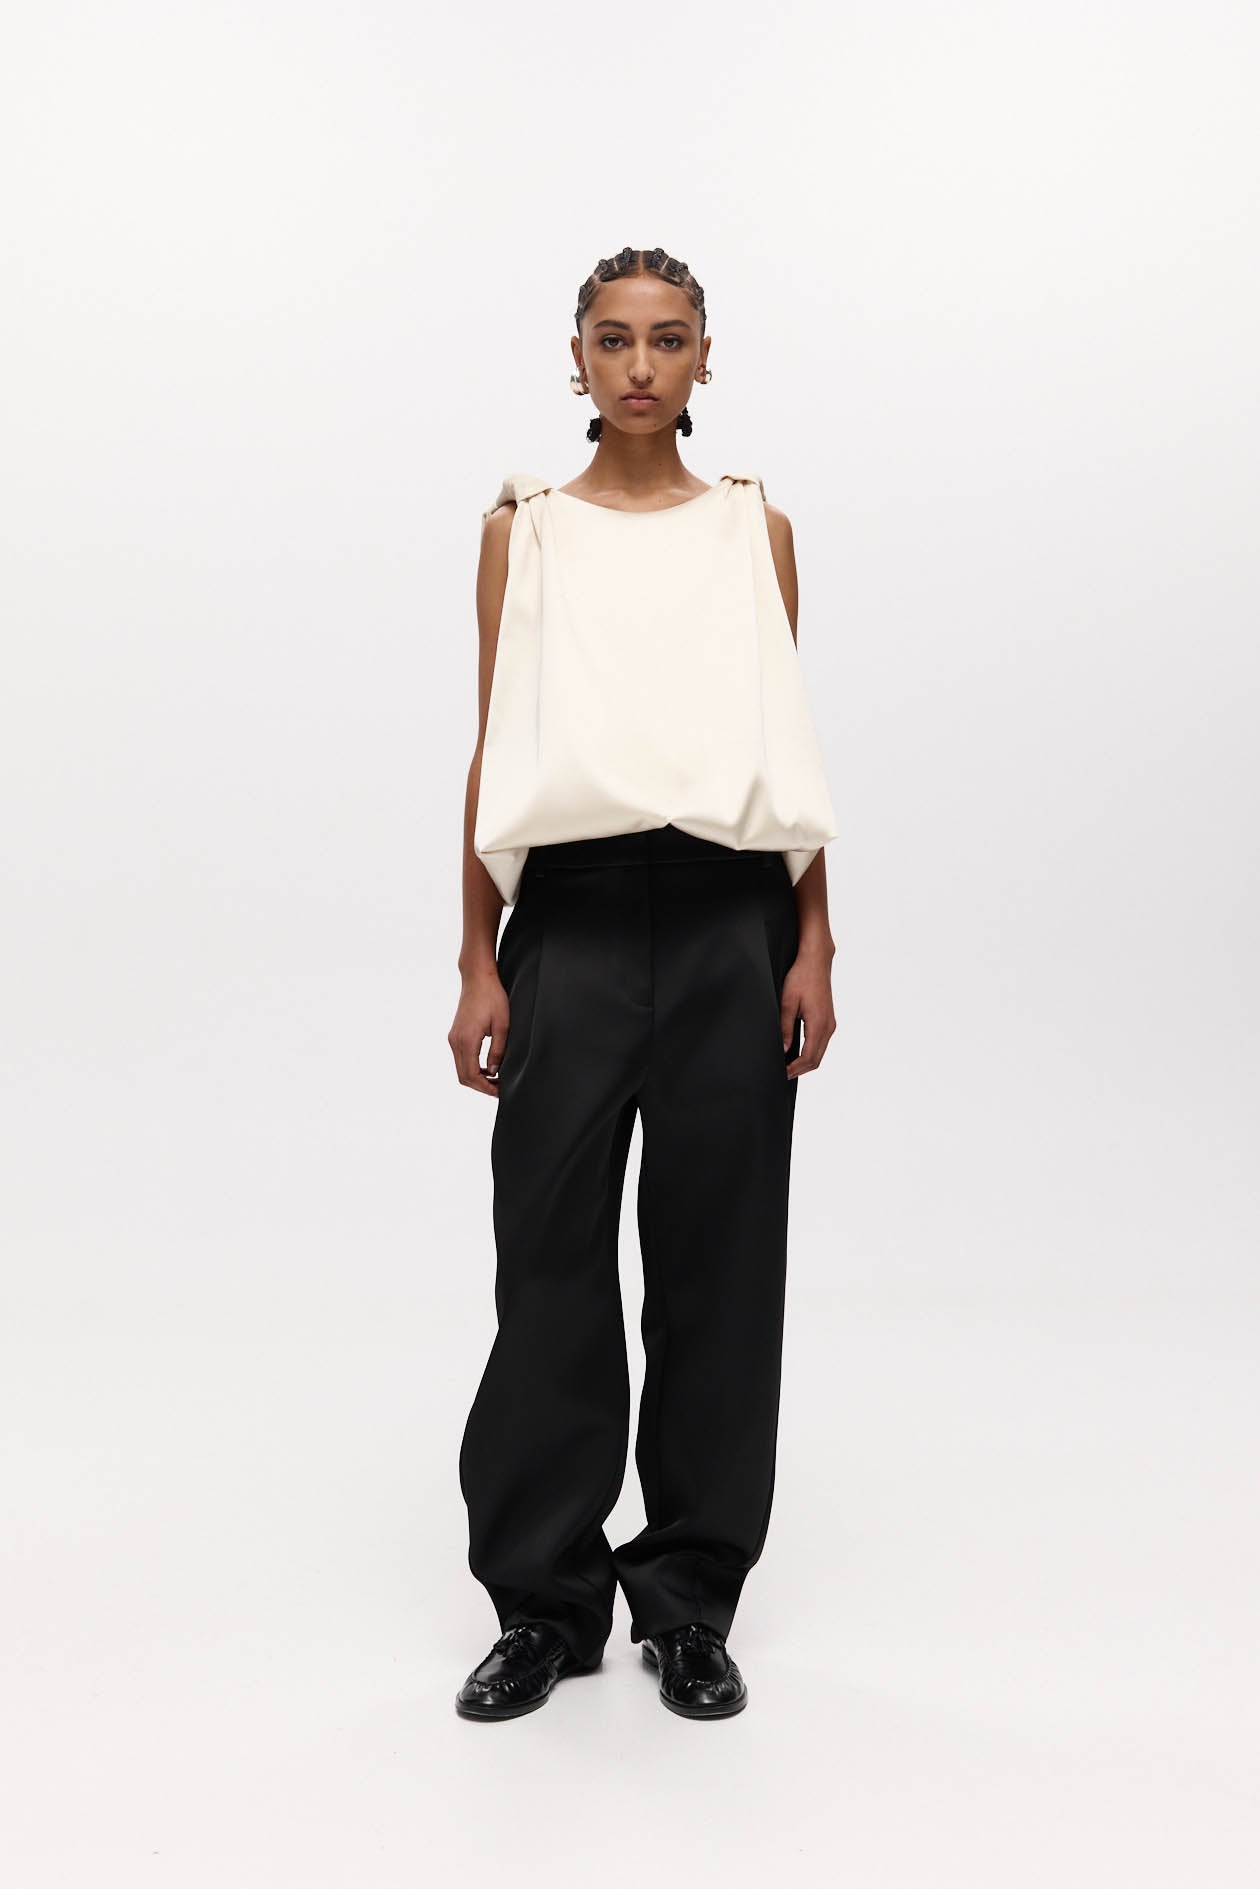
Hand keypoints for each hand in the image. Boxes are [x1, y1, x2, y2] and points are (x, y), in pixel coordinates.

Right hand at [448, 969, 510, 1096]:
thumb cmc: (493, 997)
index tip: (500, 1091)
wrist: (477, 978)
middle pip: (463, 1076)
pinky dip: (472, 1068)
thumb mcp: (502, 1025)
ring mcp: (453, 1038)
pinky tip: (488, 1068)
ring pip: (461, 1069)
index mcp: (467, 1040)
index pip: (472, 1075)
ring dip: (476, 1079)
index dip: (486, 1088)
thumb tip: (494, 1071)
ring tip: (496, 1081)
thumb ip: (498, 1050)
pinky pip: (461, 1059)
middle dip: (481, 1087)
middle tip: (499, 1090)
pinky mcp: (455, 1035)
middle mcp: (456, 1041)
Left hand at [780, 948, 834, 1078]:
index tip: (781, 1074)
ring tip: (787, 1065)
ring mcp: (830, 1023)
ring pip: (819, 1053)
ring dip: (805, 1062)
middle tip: (782, 1074)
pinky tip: (796, 1052)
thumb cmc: (801, 977)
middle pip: (816, 1060)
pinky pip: (821, 1043)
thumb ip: (785, 1027)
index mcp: (819, 1024)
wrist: (816, 961)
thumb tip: (783, 1049)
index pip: (808, 1058)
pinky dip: (810, 1053)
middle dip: (799, 1070)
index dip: (795, 1069)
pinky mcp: (828, 1019)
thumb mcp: (787, 1002)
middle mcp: (828, 1026)